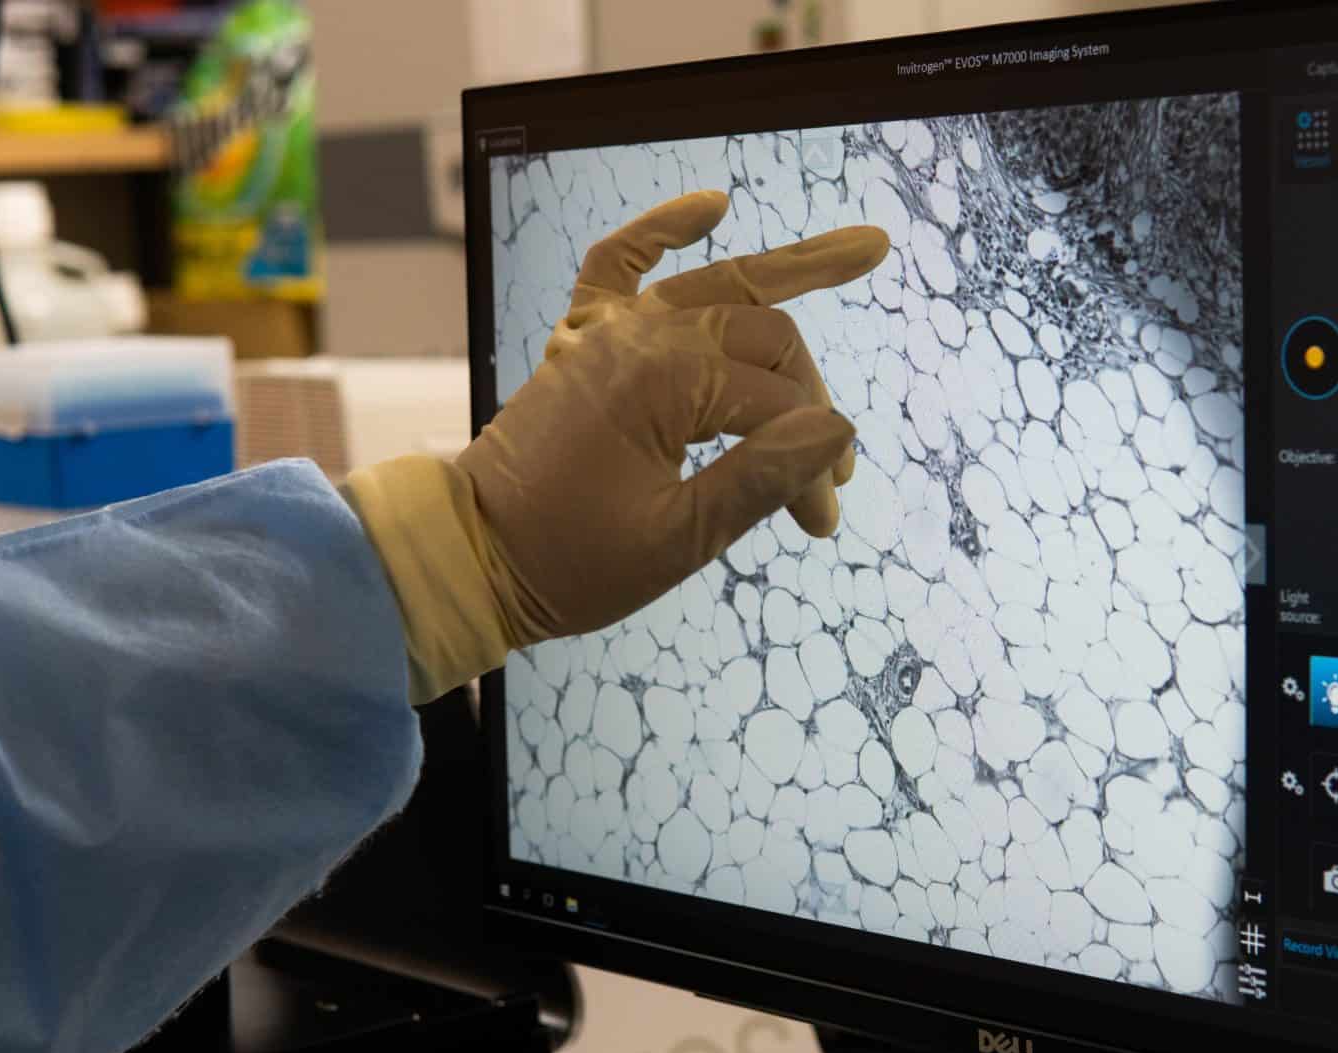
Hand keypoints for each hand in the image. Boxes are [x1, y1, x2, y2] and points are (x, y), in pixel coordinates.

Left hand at [345, 191, 889, 700]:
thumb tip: (837, 434)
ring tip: (865, 250)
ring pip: (718, 284)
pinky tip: (712, 205)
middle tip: (826, 479)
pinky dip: (663, 229)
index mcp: (665, 384)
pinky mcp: (581, 340)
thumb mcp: (678, 540)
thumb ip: (761, 479)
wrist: (473, 557)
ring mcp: (607, 332)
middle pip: (764, 341)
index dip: (812, 462)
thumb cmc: (569, 562)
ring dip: (790, 267)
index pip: (777, 407)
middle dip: (808, 402)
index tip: (818, 522)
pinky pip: (619, 263)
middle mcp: (639, 339)